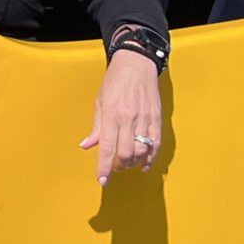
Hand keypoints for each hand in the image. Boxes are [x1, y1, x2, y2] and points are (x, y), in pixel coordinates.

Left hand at [79, 50, 165, 184]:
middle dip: (119, 166)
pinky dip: (151, 158)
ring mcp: (145, 119)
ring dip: (133, 163)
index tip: (102, 180)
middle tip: (114, 169)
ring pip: (141, 151)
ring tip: (127, 164)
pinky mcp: (157, 118)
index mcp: (112, 114)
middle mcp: (129, 118)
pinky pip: (156, 144)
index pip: (106, 147)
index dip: (104, 167)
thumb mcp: (100, 101)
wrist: (136, 63)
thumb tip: (86, 146)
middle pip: (125, 153)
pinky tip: (145, 165)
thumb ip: (96, 127)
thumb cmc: (115, 81)